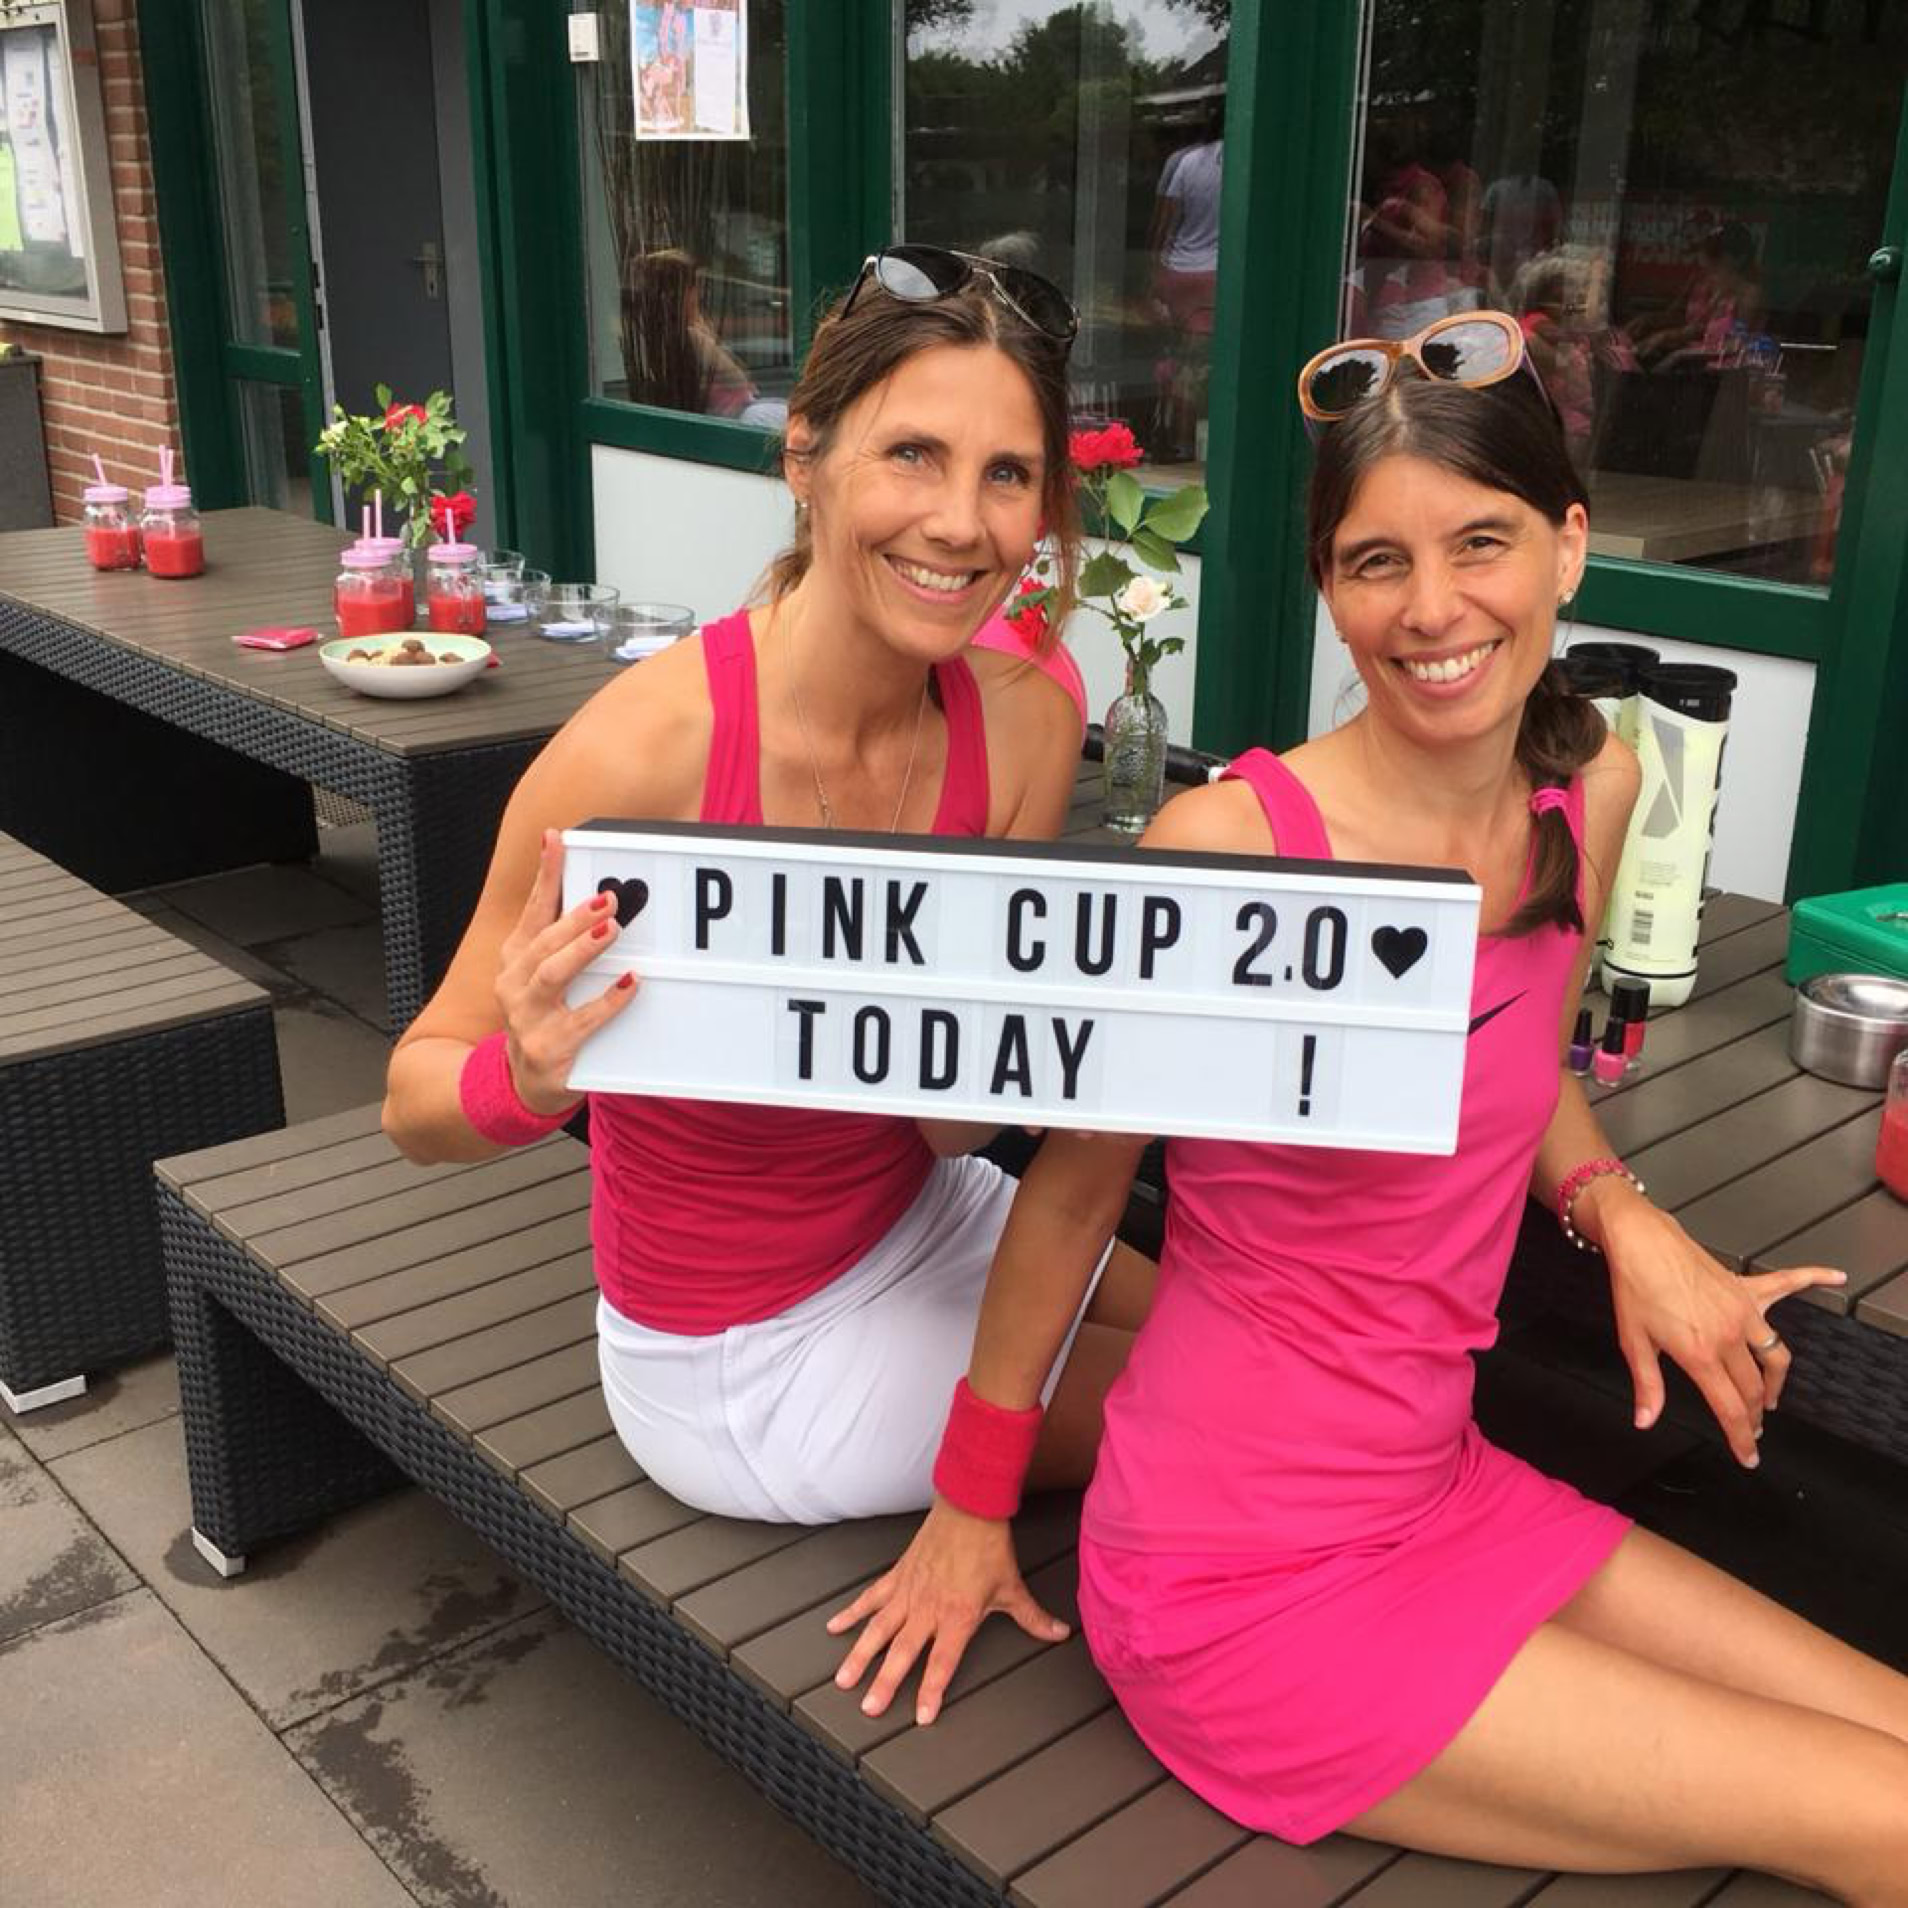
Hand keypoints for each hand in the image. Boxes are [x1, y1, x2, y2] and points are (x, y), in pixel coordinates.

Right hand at [494, 829, 638, 1113]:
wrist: (526, 1082)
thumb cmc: (546, 1015)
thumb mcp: (546, 973)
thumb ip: (567, 938)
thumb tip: (605, 895)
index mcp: (516, 957)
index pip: (533, 909)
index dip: (546, 873)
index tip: (557, 839)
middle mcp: (513, 982)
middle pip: (542, 942)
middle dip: (574, 917)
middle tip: (608, 898)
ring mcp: (526, 1017)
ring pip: (550, 976)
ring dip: (580, 950)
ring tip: (610, 930)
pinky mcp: (548, 1047)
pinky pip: (581, 1021)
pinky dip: (607, 1002)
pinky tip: (629, 984)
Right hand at [825, 1498, 1067, 1725]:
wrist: (969, 1506)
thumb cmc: (990, 1547)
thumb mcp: (1013, 1588)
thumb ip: (1033, 1618)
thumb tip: (1061, 1634)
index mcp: (957, 1617)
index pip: (942, 1663)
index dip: (931, 1691)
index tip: (920, 1718)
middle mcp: (928, 1608)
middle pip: (902, 1652)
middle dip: (885, 1683)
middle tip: (869, 1709)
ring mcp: (908, 1591)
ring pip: (879, 1629)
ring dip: (860, 1655)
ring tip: (843, 1679)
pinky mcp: (898, 1575)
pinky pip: (871, 1598)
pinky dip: (852, 1612)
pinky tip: (834, 1627)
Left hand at [1594, 1185, 1844, 1464]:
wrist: (1639, 1241)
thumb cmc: (1634, 1287)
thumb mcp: (1633, 1342)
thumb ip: (1647, 1385)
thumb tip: (1645, 1419)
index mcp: (1700, 1354)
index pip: (1730, 1408)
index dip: (1741, 1438)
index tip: (1748, 1457)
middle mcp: (1729, 1336)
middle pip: (1753, 1388)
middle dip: (1754, 1415)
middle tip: (1750, 1428)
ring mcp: (1743, 1312)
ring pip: (1775, 1357)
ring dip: (1775, 1381)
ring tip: (1768, 1397)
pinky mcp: (1746, 1288)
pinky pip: (1787, 1283)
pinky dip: (1812, 1280)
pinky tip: (1835, 1278)